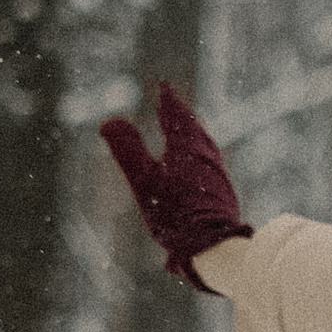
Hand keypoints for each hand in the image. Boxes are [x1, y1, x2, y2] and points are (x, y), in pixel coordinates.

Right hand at [100, 82, 251, 285]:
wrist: (214, 246)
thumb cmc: (176, 213)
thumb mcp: (144, 180)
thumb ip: (127, 150)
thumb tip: (109, 122)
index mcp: (187, 148)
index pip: (176, 116)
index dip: (168, 100)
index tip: (163, 86)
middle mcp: (207, 156)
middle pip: (193, 128)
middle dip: (181, 114)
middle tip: (173, 103)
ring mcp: (218, 175)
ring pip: (204, 145)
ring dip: (191, 133)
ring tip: (185, 130)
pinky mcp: (222, 193)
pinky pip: (208, 162)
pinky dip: (198, 152)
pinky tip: (198, 166)